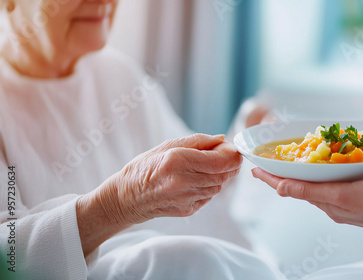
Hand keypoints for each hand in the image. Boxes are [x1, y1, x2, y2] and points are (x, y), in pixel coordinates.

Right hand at [98, 134, 241, 225]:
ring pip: (220, 185)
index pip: (224, 160)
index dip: (232, 153)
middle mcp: (185, 181)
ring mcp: (188, 198)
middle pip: (226, 173)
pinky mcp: (189, 210)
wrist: (127, 197)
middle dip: (227, 162)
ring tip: (201, 167)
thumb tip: (223, 140)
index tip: (226, 147)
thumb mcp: (168, 145)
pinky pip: (210, 196)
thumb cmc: (145, 167)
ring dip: (218, 175)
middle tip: (218, 154)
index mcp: (179, 160)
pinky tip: (194, 181)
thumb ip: (199, 141)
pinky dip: (209, 186)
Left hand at [252, 168, 362, 237]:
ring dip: (302, 175)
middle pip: (300, 186)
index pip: (290, 188)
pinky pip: (332, 185)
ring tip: (291, 164)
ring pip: (315, 186)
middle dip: (284, 175)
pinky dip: (322, 176)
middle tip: (271, 163)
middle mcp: (330, 204)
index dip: (272, 178)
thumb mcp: (342, 195)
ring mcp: (343, 202)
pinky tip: (326, 169)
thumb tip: (281, 187)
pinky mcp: (355, 198)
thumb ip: (311, 191)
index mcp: (325, 203)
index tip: (254, 169)